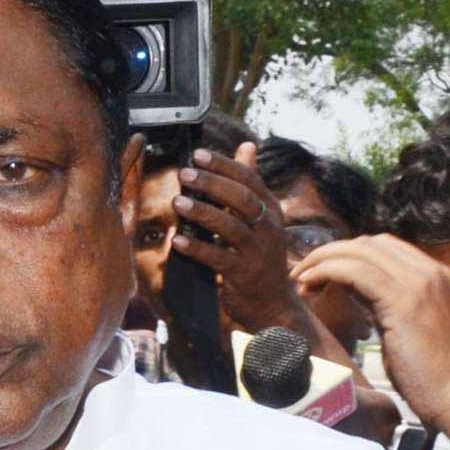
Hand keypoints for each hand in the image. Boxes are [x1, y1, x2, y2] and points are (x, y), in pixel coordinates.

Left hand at [170, 143, 299, 330]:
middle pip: (242, 199)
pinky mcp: (244, 275)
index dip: (224, 165)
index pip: (249, 179)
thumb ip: (250, 183)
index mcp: (271, 210)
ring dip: (202, 212)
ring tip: (177, 202)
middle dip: (212, 184)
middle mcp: (269, 228)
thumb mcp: (261, 218)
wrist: (272, 303)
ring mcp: (258, 252)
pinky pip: (218, 258)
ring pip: (230, 227)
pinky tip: (177, 241)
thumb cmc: (260, 254)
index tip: (198, 154)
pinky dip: (197, 249)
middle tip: (184, 174)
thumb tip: (247, 146)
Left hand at [290, 234, 449, 427]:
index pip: (381, 246)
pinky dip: (327, 272)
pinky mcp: (404, 300)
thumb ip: (383, 299)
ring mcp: (419, 283)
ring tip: (301, 279)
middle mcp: (429, 271)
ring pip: (358, 252)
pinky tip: (311, 285)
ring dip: (322, 261)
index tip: (319, 271)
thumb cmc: (427, 371)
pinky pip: (355, 271)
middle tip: (302, 273)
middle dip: (329, 253)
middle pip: (367, 243)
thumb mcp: (403, 322)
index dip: (346, 253)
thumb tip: (351, 285)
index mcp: (433, 274)